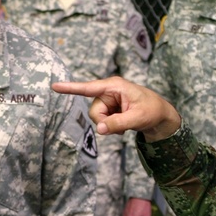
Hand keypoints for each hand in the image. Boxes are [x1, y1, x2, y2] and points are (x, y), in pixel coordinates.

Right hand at [52, 76, 180, 140]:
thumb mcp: (137, 118)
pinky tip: (123, 123)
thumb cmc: (152, 111)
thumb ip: (118, 123)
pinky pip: (102, 121)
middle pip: (94, 111)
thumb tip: (100, 130)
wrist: (160, 116)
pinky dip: (111, 126)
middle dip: (105, 122)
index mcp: (114, 86)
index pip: (89, 88)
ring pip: (97, 118)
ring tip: (125, 123)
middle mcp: (108, 91)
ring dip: (109, 125)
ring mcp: (108, 100)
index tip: (54, 86)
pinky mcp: (109, 108)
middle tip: (122, 125)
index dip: (71, 88)